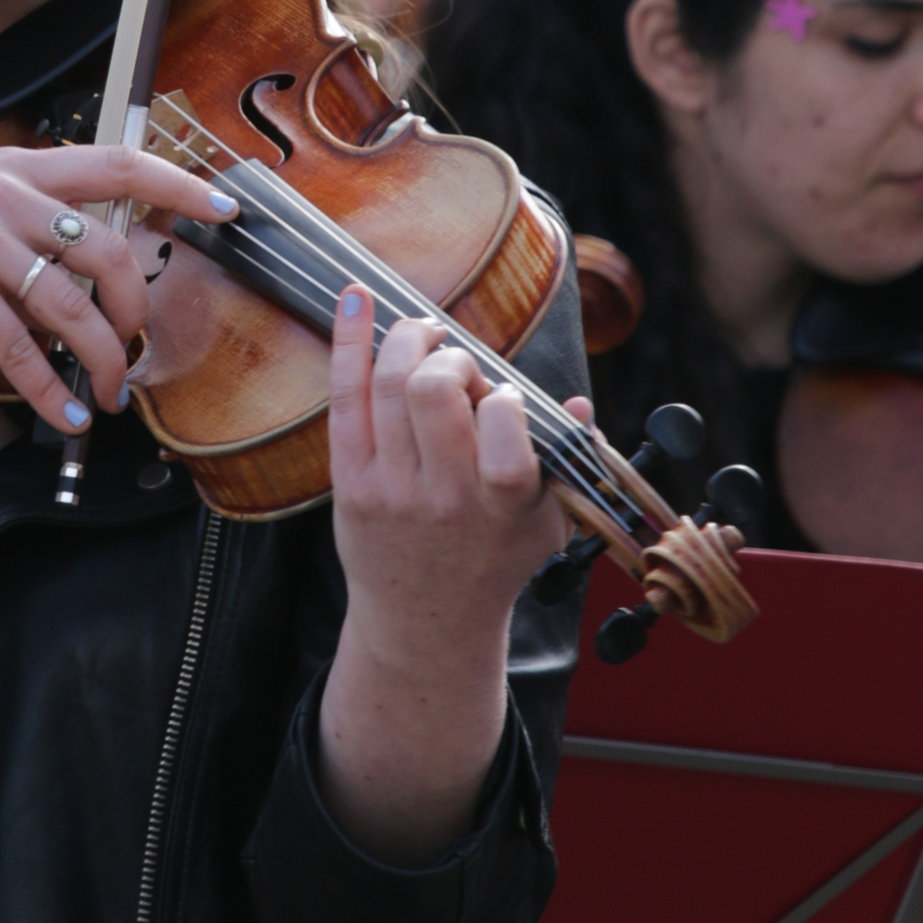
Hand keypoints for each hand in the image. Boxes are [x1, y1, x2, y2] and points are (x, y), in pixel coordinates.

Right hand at [0, 141, 240, 440]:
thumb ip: (21, 218)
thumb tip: (83, 260)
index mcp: (16, 170)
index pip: (119, 162)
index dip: (180, 184)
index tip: (226, 205)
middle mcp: (7, 195)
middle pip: (112, 254)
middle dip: (137, 314)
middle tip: (134, 351)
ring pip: (76, 309)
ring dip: (103, 363)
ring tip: (106, 395)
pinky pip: (26, 350)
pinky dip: (52, 392)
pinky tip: (62, 415)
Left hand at [326, 298, 567, 644]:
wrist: (426, 622)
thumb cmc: (493, 560)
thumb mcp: (547, 523)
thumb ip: (567, 464)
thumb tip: (578, 409)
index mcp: (501, 505)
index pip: (504, 428)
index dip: (505, 396)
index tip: (504, 397)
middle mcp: (443, 497)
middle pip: (433, 391)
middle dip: (449, 357)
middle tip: (458, 368)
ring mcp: (391, 490)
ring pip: (388, 385)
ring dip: (407, 340)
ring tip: (422, 338)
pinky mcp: (351, 485)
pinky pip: (344, 399)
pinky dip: (348, 341)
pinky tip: (356, 301)